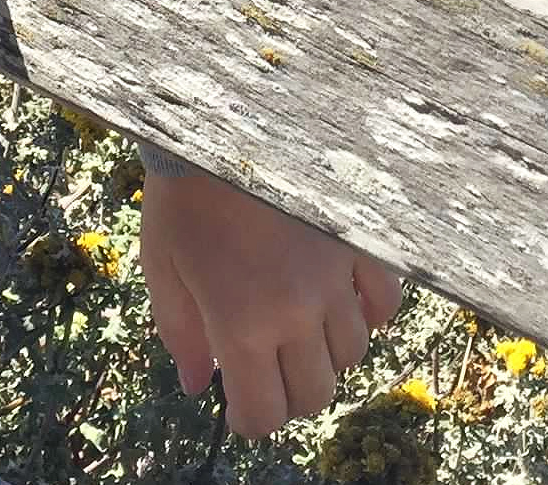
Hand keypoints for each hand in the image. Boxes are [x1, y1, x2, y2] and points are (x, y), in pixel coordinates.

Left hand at [139, 168, 404, 439]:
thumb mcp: (163, 269)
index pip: (265, 413)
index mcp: (240, 324)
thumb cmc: (182, 199)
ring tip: (298, 331)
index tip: (241, 409)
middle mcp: (295, 311)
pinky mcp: (356, 244)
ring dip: (324, 355)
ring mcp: (333, 278)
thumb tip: (198, 385)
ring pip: (352, 353)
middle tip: (268, 374)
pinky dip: (367, 315)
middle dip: (289, 395)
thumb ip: (181, 335)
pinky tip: (341, 304)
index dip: (251, 421)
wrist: (220, 126)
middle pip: (316, 393)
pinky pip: (384, 303)